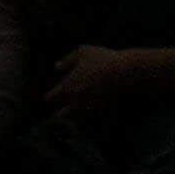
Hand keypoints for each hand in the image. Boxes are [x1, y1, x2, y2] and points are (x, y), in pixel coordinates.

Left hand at [46, 45, 163, 121]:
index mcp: (67, 85)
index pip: (50, 98)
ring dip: (71, 117)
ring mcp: (88, 108)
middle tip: (60, 109)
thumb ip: (67, 59)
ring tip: (73, 114)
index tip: (51, 96)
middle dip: (57, 112)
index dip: (49, 98)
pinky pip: (88, 121)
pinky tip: (87, 113)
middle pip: (59, 114)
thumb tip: (57, 66)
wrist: (125, 72)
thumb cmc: (103, 59)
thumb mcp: (83, 52)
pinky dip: (85, 120)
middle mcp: (75, 99)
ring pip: (73, 120)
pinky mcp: (101, 112)